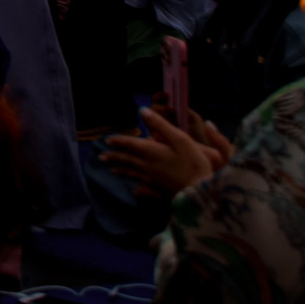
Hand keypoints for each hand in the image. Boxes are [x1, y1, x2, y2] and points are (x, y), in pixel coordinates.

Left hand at [102, 107, 229, 196]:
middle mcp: (149, 167)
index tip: (108, 140)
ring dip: (121, 170)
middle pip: (128, 160)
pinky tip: (135, 191)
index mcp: (152, 152)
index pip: (131, 144)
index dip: (120, 141)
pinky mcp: (162, 192)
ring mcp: (155, 181)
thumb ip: (160, 125)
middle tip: (102, 156)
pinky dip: (137, 188)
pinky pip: (145, 189)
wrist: (202, 193)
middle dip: (115, 156)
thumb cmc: (194, 163)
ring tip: (112, 169)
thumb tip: (142, 110)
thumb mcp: (180, 138)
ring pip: (134, 174)